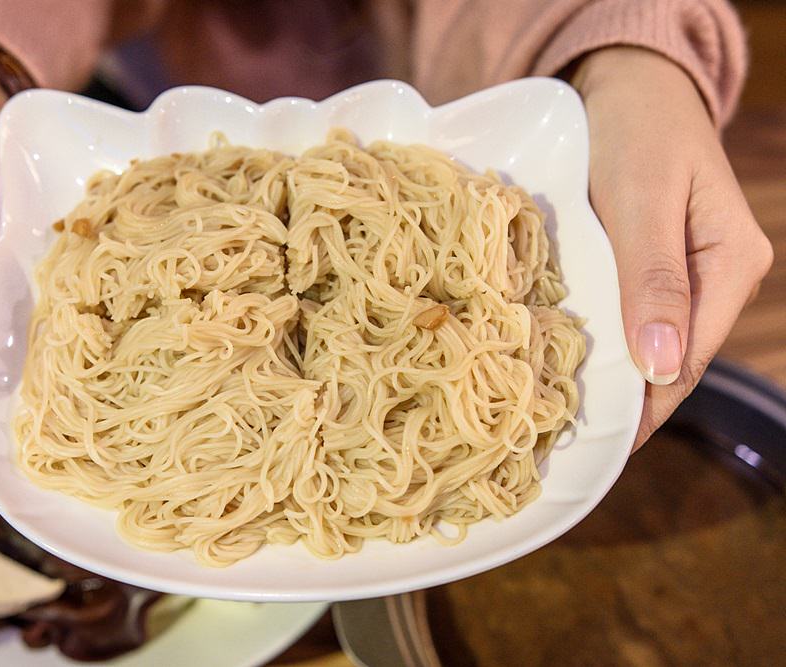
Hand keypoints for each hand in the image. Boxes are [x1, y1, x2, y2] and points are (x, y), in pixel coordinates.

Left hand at [572, 47, 773, 449]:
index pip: (689, 360)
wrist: (629, 83)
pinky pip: (633, 314)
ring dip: (612, 375)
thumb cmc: (638, 130)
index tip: (601, 445)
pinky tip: (568, 361)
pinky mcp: (653, 262)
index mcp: (730, 266)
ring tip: (560, 413)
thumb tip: (662, 370)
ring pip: (651, 341)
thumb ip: (653, 279)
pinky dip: (604, 340)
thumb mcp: (643, 200)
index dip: (646, 408)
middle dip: (627, 402)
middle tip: (564, 439)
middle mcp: (717, 277)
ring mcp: (687, 271)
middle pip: (671, 359)